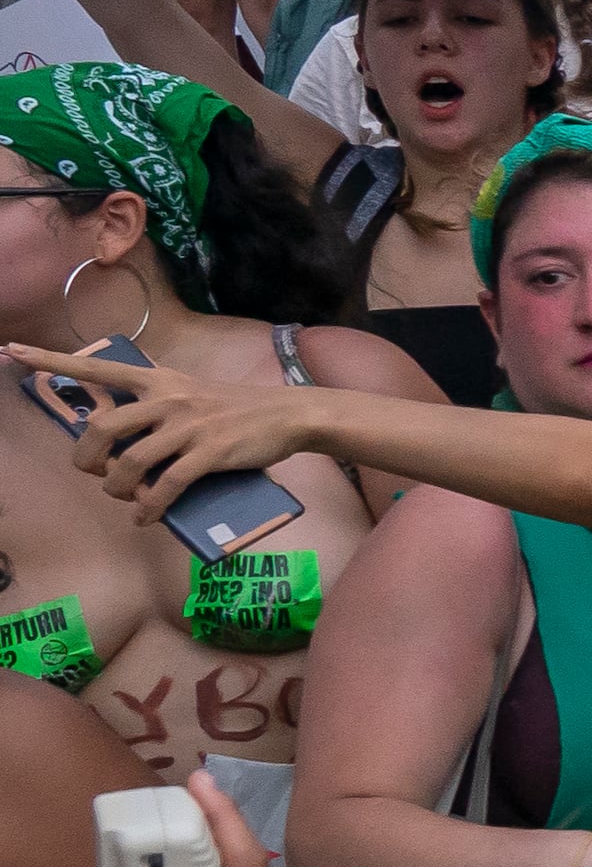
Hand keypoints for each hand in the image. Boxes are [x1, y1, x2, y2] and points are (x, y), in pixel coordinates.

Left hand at [3, 345, 314, 514]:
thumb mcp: (192, 394)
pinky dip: (149, 506)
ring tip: (124, 498)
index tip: (12, 350)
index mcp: (158, 379)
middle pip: (102, 427)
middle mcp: (168, 399)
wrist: (289, 414)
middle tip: (93, 472)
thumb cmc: (238, 409)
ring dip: (118, 488)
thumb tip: (126, 445)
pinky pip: (166, 485)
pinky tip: (146, 516)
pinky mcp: (209, 453)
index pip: (98, 368)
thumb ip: (157, 407)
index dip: (53, 361)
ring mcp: (188, 426)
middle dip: (86, 457)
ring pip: (130, 462)